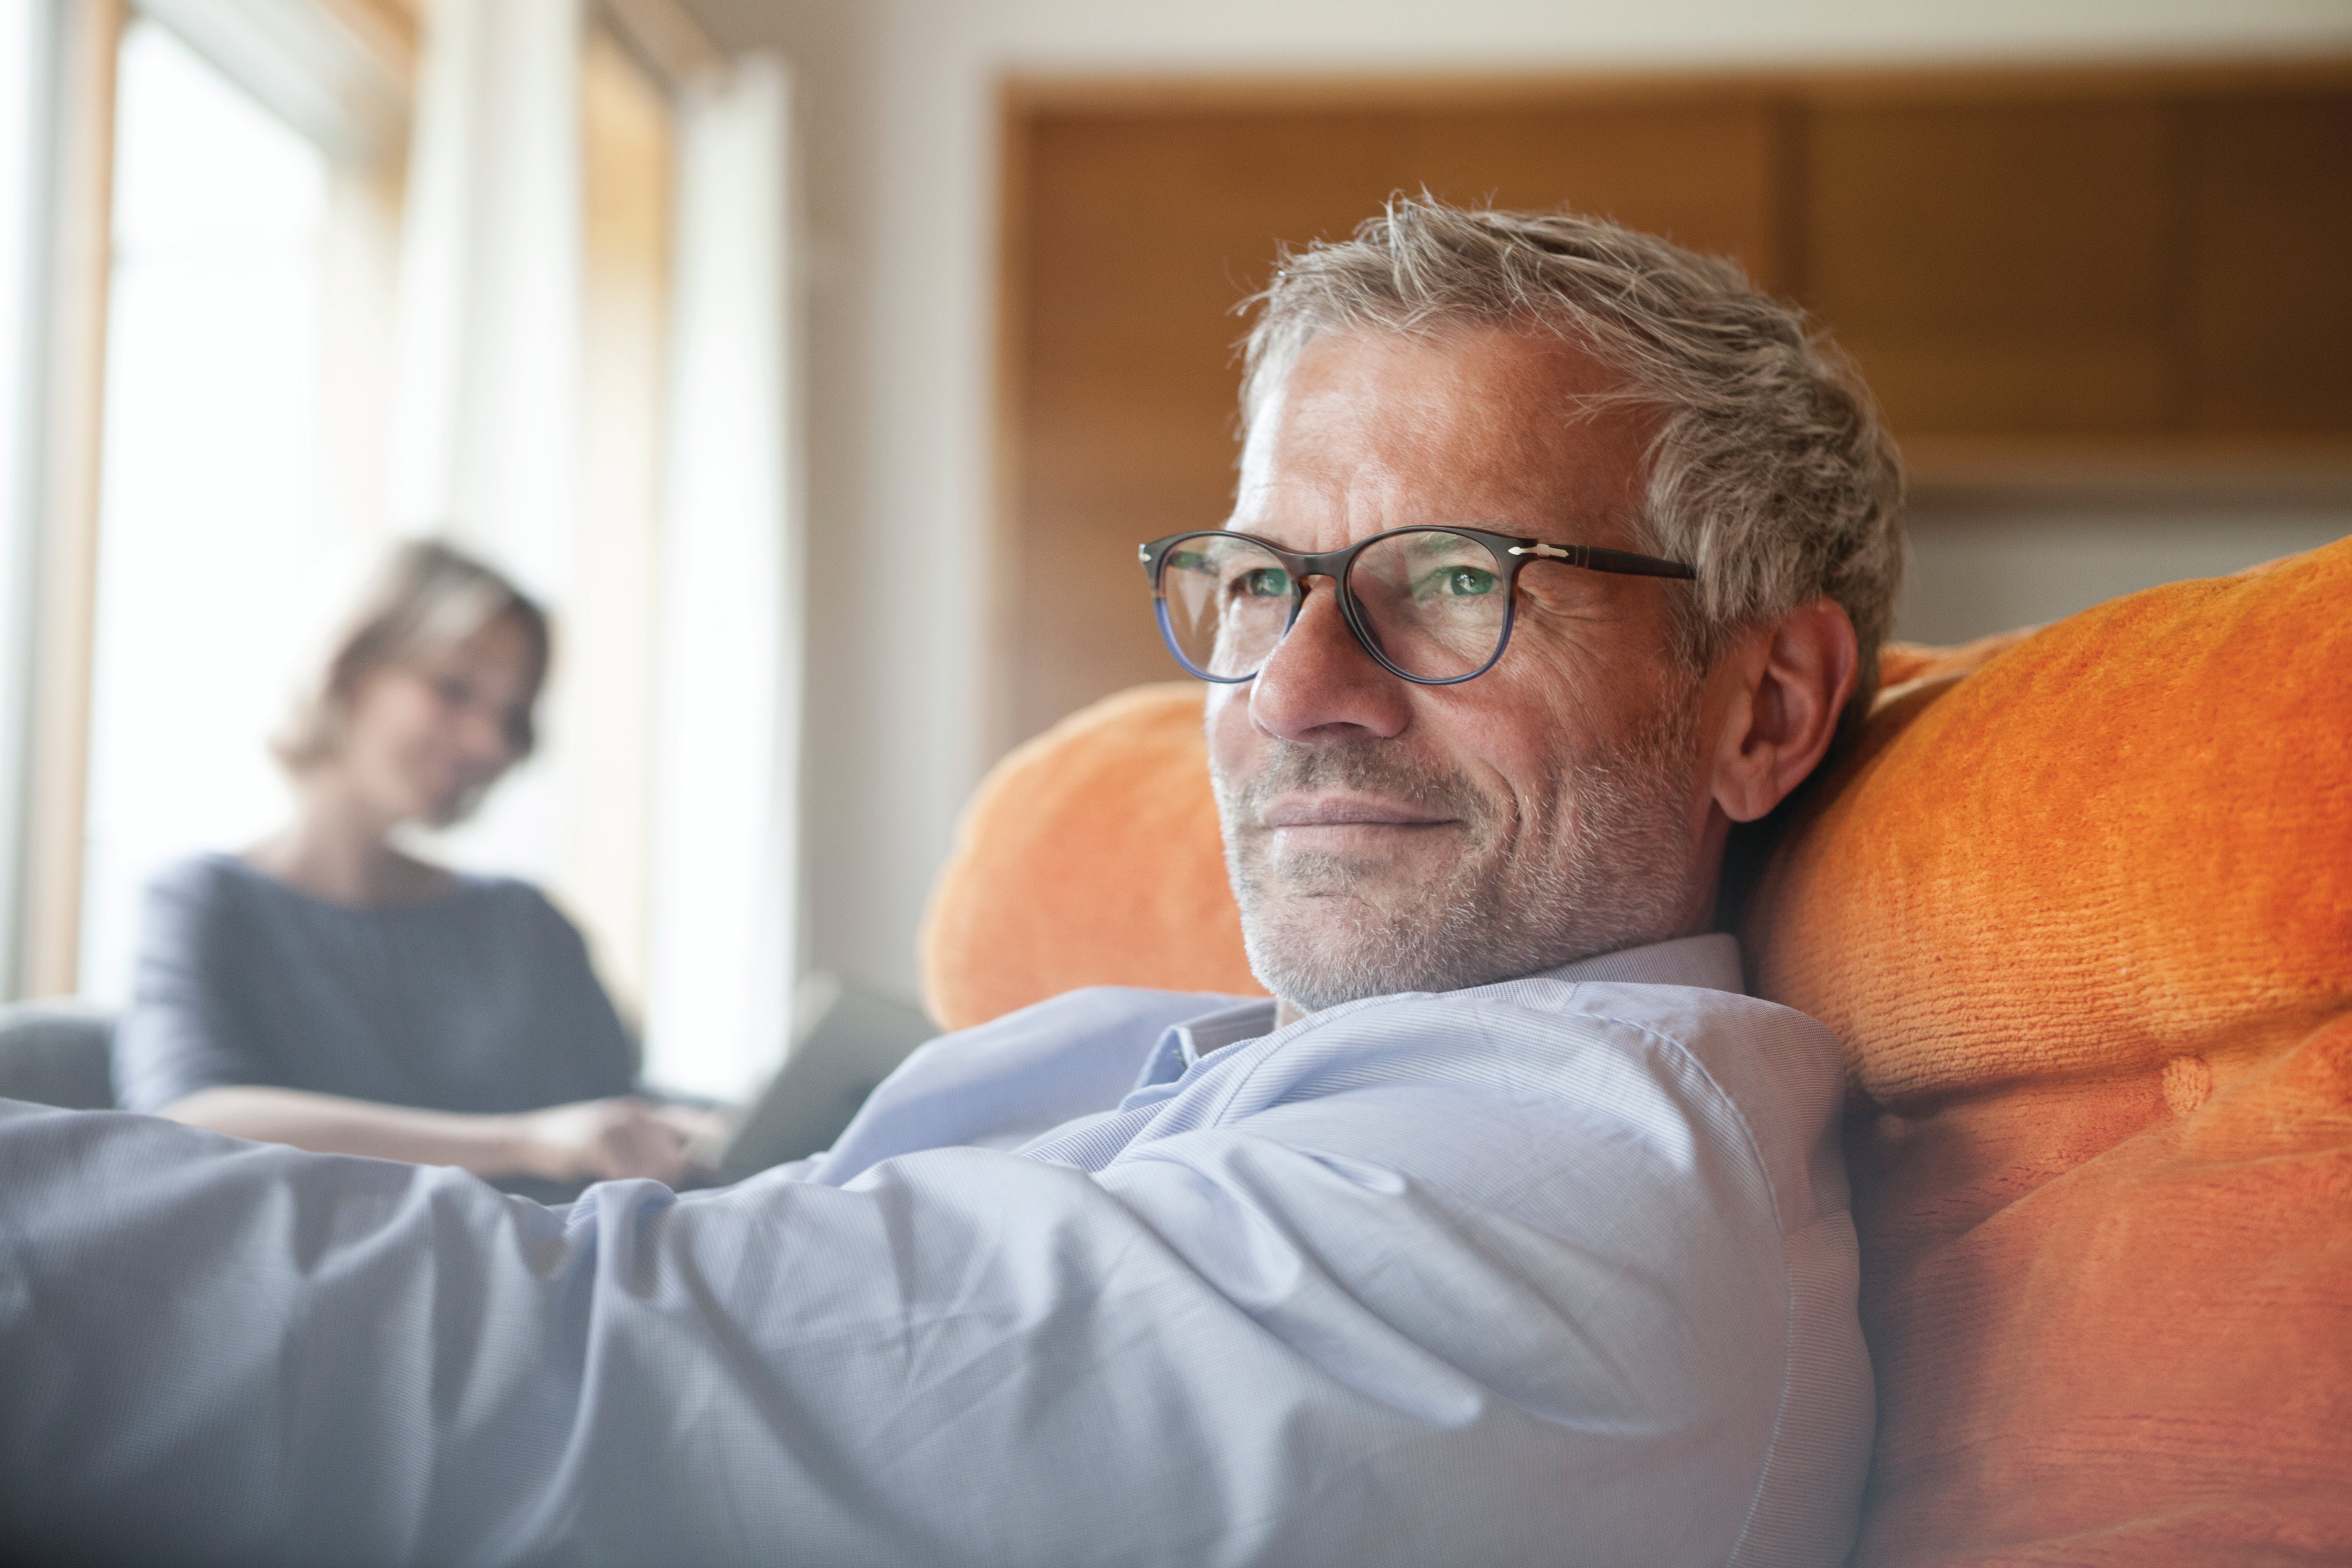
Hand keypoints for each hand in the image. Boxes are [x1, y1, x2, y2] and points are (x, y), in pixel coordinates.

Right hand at [515, 1097, 727, 1184]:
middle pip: (675, 1151)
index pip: (689, 1118)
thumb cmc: (576, 1143)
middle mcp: (632, 1115)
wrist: (528, 1138)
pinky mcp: (597, 1144)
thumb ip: (649, 1143)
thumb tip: (691, 1163)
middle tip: (658, 1184)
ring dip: (648, 1183)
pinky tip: (613, 1184)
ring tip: (628, 1183)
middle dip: (674, 1174)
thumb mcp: (616, 1133)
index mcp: (641, 1111)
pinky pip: (626, 1175)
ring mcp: (615, 1127)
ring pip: (653, 1166)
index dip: (715, 1132)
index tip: (736, 1144)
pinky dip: (624, 1185)